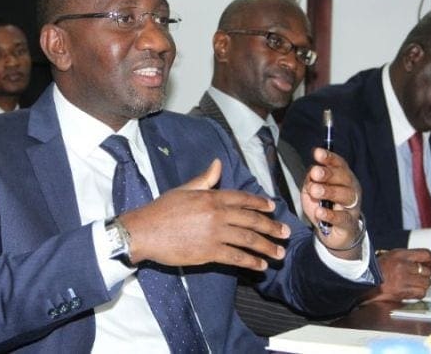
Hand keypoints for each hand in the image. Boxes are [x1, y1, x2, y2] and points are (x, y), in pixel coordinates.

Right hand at [119, 159, 290, 271]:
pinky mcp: (209, 252)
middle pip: (251, 220)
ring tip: (279, 253)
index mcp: (211, 196)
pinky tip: (260, 265)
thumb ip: (205, 179)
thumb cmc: (162, 209)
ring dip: (267, 247)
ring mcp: (214, 234)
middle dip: (271, 227)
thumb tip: (218, 164)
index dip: (260, 204)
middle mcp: (217, 214)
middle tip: (285, 233)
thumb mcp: (184, 189)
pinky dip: (250, 261)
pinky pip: (236, 257)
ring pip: (248, 240)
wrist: (145, 231)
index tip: (273, 208)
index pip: (243, 199)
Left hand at [301, 148, 361, 258]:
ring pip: (345, 196)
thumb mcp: (312, 190)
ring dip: (329, 191)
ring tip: (315, 191)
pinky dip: (330, 215)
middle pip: (344, 178)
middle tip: (315, 173)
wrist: (334, 234)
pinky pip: (342, 218)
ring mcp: (352, 207)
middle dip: (329, 174)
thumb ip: (311, 180)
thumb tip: (312, 170)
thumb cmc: (324, 207)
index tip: (317, 153)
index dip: (329, 158)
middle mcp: (350, 189)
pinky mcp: (349, 224)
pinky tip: (320, 212)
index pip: (339, 164)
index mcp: (342, 178)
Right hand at [361, 249, 430, 303]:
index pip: (424, 254)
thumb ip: (408, 258)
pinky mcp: (403, 291)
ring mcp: (403, 279)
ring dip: (422, 284)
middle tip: (417, 275)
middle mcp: (403, 266)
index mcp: (399, 254)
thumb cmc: (377, 270)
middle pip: (427, 270)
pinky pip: (421, 293)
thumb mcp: (391, 256)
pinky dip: (418, 293)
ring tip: (412, 283)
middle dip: (424, 274)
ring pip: (426, 283)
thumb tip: (428, 263)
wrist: (365, 282)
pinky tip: (410, 290)